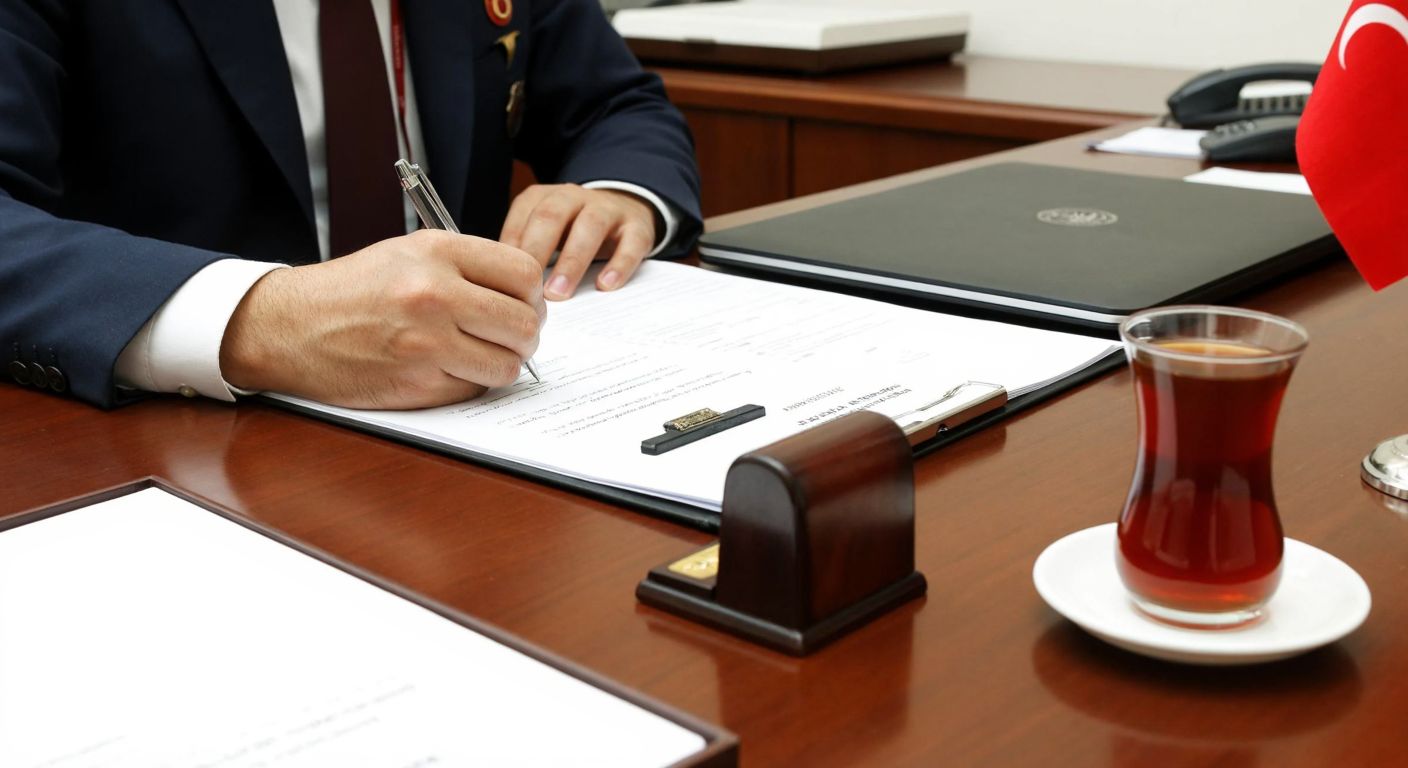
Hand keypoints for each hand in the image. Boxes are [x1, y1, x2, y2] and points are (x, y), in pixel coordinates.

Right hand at [219, 230, 544, 408]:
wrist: (290, 326)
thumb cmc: (353, 289)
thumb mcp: (408, 252)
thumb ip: (468, 266)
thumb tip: (527, 295)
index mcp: (437, 253)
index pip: (524, 273)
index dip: (532, 294)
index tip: (524, 302)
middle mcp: (434, 295)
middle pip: (523, 324)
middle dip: (526, 335)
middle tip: (512, 336)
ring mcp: (426, 344)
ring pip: (506, 365)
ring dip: (502, 364)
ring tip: (482, 354)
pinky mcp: (417, 384)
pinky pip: (473, 390)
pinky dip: (470, 384)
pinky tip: (448, 368)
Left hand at [500, 184, 656, 299]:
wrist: (626, 209)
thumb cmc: (573, 230)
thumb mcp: (546, 231)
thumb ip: (525, 248)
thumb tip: (500, 284)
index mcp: (545, 197)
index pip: (523, 213)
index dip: (512, 244)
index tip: (502, 278)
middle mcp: (575, 197)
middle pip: (552, 216)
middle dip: (537, 251)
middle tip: (527, 288)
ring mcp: (608, 209)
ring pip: (590, 227)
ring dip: (572, 261)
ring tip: (559, 293)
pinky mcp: (637, 227)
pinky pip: (631, 243)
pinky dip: (619, 265)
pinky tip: (605, 286)